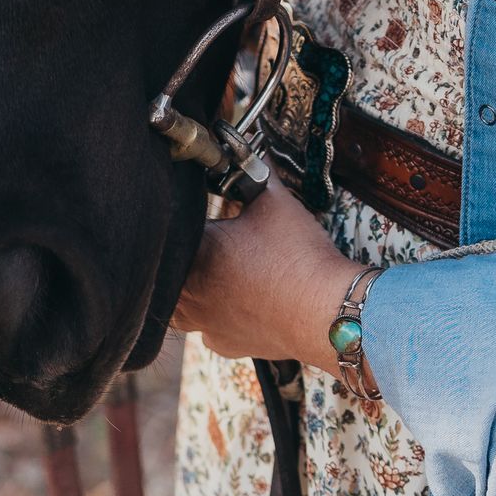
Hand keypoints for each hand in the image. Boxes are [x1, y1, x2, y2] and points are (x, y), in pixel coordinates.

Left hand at [170, 178, 356, 372]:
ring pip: (179, 303)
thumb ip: (254, 172)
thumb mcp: (276, 202)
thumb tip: (248, 151)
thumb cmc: (299, 258)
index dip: (188, 211)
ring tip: (214, 268)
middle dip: (187, 250)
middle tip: (211, 237)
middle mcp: (189, 293)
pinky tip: (233, 300)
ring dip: (190, 285)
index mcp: (194, 253)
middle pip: (169, 268)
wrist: (326, 312)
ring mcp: (204, 323)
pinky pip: (205, 328)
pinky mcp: (223, 344)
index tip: (204, 205)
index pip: (176, 225)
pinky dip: (214, 313)